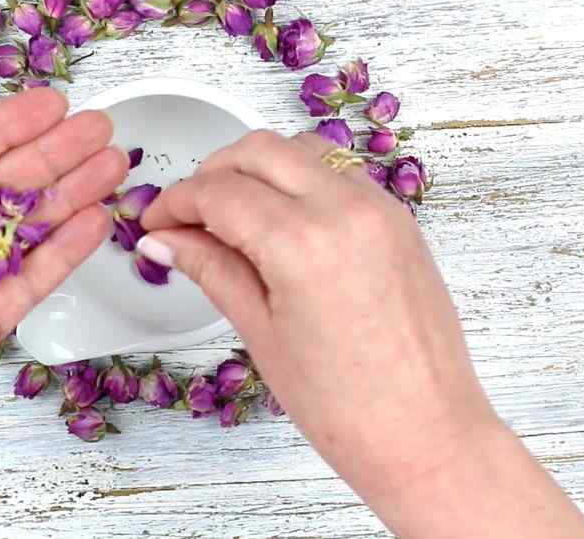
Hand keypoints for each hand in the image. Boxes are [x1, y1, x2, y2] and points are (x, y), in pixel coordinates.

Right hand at [137, 130, 583, 537]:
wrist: (426, 434)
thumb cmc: (346, 406)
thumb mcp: (260, 333)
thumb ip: (211, 269)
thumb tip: (164, 240)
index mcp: (303, 242)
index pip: (219, 191)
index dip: (176, 202)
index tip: (157, 223)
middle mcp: (346, 209)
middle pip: (258, 151)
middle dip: (212, 173)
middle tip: (186, 215)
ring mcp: (380, 208)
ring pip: (302, 149)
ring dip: (259, 167)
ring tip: (231, 214)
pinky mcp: (400, 219)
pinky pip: (340, 172)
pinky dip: (302, 178)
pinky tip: (281, 219)